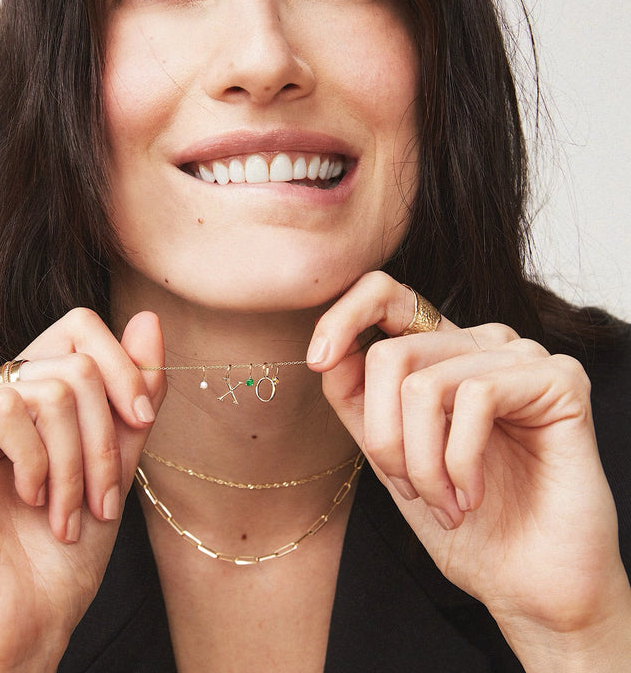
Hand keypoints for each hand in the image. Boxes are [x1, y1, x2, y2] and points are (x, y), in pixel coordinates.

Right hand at [0, 308, 165, 672]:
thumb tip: (148, 319)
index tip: (143, 421)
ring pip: (48, 387)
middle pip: (74, 363)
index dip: (123, 369)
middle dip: (105, 440)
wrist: (25, 623)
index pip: (78, 329)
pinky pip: (5, 406)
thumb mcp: (116, 457)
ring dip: (77, 463)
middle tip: (101, 501)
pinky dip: (36, 462)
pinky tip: (27, 499)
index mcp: (19, 390)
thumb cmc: (66, 549)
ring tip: (67, 513)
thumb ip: (131, 389)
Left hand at [308, 272, 630, 668]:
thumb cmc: (462, 522)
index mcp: (440, 354)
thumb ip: (359, 402)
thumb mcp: (390, 457)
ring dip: (421, 463)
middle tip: (406, 488)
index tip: (318, 360)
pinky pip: (475, 395)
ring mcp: (521, 356)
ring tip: (443, 504)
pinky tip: (472, 496)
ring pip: (425, 383)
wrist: (526, 583)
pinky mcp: (559, 378)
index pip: (384, 294)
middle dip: (384, 438)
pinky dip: (460, 460)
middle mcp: (479, 343)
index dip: (342, 316)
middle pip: (390, 354)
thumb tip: (327, 356)